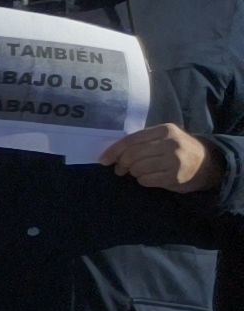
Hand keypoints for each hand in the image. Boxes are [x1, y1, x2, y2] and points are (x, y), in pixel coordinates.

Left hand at [106, 122, 223, 192]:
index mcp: (165, 130)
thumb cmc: (178, 149)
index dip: (114, 151)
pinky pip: (146, 180)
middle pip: (132, 155)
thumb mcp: (164, 138)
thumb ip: (142, 141)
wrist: (207, 164)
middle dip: (121, 164)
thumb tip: (113, 153)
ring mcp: (174, 160)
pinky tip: (150, 177)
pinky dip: (143, 180)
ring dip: (133, 173)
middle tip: (120, 170)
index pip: (132, 140)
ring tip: (139, 172)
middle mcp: (170, 143)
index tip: (103, 160)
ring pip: (137, 169)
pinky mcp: (174, 177)